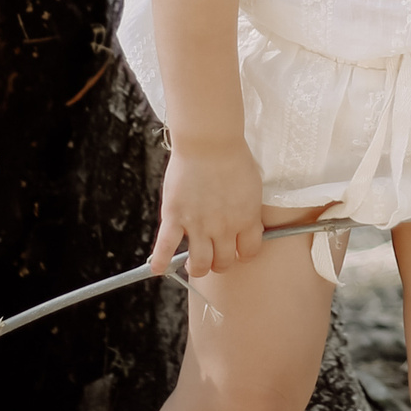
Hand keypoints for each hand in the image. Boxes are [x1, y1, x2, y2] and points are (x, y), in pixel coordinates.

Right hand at [149, 138, 267, 278]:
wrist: (209, 141)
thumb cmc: (232, 156)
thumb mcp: (252, 186)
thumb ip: (247, 209)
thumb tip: (246, 223)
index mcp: (246, 219)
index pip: (249, 252)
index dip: (242, 254)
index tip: (236, 250)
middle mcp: (224, 228)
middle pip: (223, 262)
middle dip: (219, 263)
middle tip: (213, 257)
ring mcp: (198, 225)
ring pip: (199, 264)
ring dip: (196, 268)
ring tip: (191, 265)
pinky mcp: (175, 217)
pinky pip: (166, 248)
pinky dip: (161, 262)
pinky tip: (158, 269)